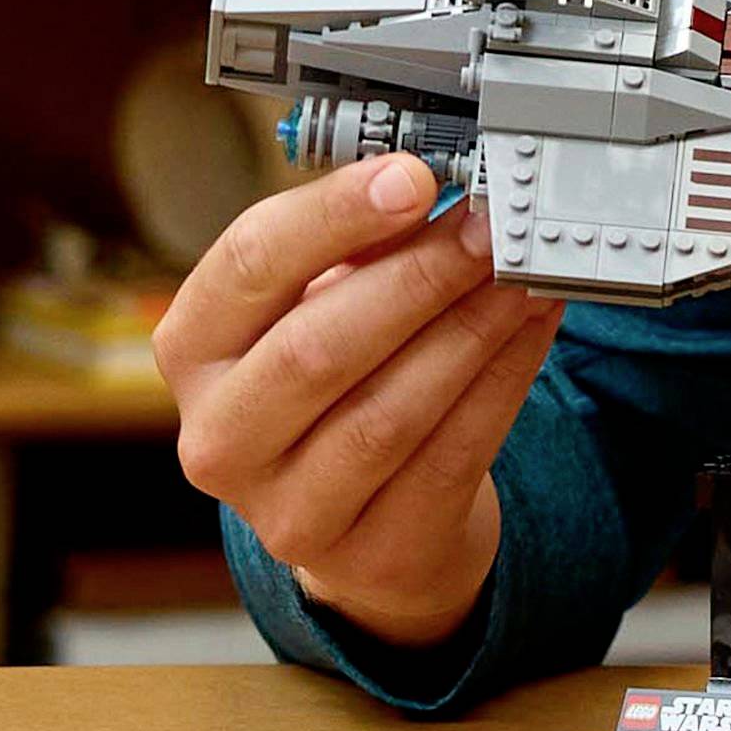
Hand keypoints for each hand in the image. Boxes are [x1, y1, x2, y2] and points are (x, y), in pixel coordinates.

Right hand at [153, 155, 562, 647]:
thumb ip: (361, 246)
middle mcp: (221, 437)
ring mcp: (289, 511)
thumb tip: (436, 182)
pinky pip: (451, 453)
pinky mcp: (371, 552)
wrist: (371, 515)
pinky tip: (535, 325)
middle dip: (419, 275)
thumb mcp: (320, 303)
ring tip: (523, 273)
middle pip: (318, 347)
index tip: (413, 177)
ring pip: (389, 410)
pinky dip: (503, 378)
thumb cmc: (340, 377)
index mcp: (194, 350)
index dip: (333, 216)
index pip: (246, 267)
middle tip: (489, 225)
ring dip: (470, 328)